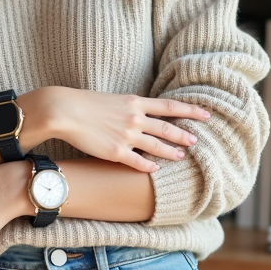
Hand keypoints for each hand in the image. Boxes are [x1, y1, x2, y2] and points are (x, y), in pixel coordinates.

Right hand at [29, 86, 209, 172]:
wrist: (64, 110)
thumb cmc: (83, 102)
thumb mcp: (111, 99)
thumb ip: (127, 107)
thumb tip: (137, 112)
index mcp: (134, 102)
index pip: (169, 106)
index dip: (190, 110)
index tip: (206, 114)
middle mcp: (135, 119)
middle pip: (168, 128)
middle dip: (185, 134)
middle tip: (197, 139)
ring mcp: (127, 136)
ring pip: (157, 146)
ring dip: (171, 152)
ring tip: (182, 156)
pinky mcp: (116, 153)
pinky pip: (138, 162)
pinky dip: (149, 167)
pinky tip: (155, 170)